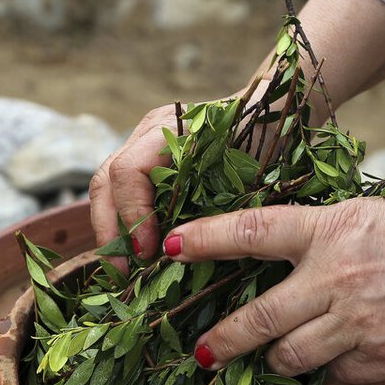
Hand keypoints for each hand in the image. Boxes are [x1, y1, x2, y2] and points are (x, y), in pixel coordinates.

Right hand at [88, 0, 384, 259]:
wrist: (278, 111)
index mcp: (171, 129)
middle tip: (123, 274)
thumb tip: (179, 252)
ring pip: (108, 188)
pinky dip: (126, 224)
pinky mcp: (150, 160)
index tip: (148, 252)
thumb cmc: (270, 140)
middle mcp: (150, 133)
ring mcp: (145, 143)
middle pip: (106, 181)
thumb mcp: (249, 172)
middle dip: (110, 231)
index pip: (128, 172)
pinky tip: (138, 253)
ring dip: (113, 232)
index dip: (132, 216)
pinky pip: (125, 192)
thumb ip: (216, 205)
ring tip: (125, 270)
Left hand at [161, 188, 384, 383]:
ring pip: (291, 357)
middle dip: (222, 341)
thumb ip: (318, 235)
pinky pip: (337, 374)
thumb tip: (272, 255)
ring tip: (285, 349)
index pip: (253, 233)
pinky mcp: (383, 358)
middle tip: (201, 352)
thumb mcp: (365, 212)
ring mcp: (360, 322)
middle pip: (259, 319)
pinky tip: (349, 349)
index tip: (169, 247)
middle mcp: (337, 278)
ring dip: (279, 356)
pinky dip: (334, 366)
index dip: (206, 240)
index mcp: (330, 229)